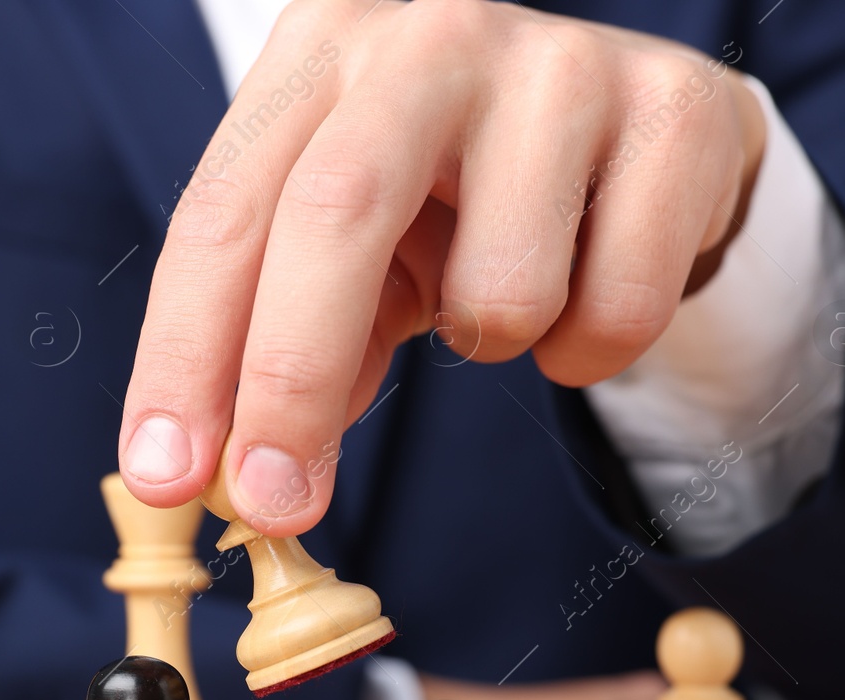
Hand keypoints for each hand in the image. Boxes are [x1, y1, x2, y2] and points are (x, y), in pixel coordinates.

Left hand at [119, 0, 765, 534]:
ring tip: (501, 299)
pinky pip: (614, 308)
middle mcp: (429, 34)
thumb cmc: (458, 195)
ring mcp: (560, 64)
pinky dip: (587, 349)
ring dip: (488, 345)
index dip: (184, 357)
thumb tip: (246, 483)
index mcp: (320, 56)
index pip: (223, 216)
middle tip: (275, 508)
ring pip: (498, 290)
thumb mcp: (354, 256)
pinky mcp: (676, 114)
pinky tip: (586, 289)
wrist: (631, 132)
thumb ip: (290, 350)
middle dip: (288, 381)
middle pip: (334, 215)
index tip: (169, 479)